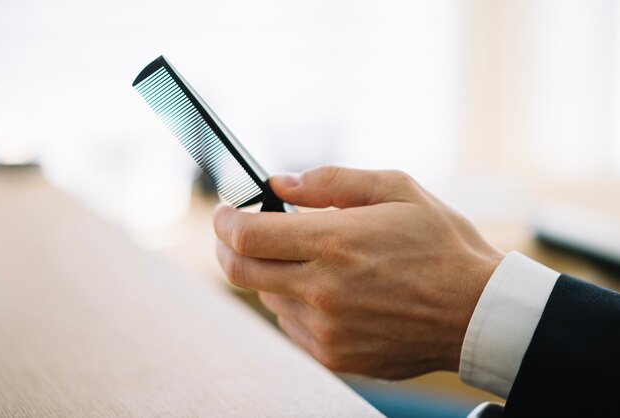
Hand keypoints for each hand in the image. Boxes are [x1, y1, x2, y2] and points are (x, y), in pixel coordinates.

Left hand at [214, 166, 503, 378]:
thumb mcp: (397, 189)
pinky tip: (323, 290)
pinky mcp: (335, 357)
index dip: (224, 221)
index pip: (247, 236)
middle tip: (234, 233)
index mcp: (336, 242)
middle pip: (240, 272)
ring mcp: (327, 330)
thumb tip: (280, 182)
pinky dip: (292, 302)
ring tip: (303, 258)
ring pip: (266, 297)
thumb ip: (332, 181)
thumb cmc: (442, 245)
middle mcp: (323, 290)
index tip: (225, 212)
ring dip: (269, 273)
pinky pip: (290, 326)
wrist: (478, 313)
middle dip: (226, 248)